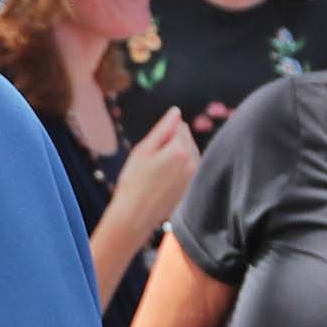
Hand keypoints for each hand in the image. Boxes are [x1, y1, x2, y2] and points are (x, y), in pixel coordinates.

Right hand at [108, 107, 197, 227]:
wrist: (135, 215)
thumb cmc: (134, 181)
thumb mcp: (144, 149)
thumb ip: (163, 128)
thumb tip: (176, 111)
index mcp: (180, 150)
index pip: (179, 125)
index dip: (162, 133)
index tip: (150, 147)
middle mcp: (191, 162)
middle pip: (186, 138)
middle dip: (171, 142)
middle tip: (151, 159)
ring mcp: (192, 176)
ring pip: (188, 152)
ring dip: (175, 154)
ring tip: (155, 168)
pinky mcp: (189, 187)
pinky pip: (187, 167)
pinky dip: (177, 167)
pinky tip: (161, 178)